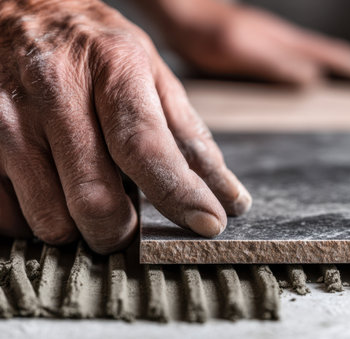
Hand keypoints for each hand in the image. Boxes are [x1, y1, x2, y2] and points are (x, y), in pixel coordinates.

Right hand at [0, 0, 250, 253]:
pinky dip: (41, 218)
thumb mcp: (150, 73)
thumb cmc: (93, 48)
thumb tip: (228, 194)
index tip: (208, 223)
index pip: (145, 147)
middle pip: (96, 199)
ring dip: (80, 227)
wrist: (17, 11)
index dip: (179, 194)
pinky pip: (11, 216)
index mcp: (111, 68)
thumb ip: (189, 136)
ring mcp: (6, 119)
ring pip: (52, 220)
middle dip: (121, 230)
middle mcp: (55, 91)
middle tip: (129, 223)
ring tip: (87, 196)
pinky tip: (52, 190)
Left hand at [145, 0, 349, 85]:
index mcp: (284, 43)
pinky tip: (309, 76)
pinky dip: (312, 67)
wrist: (183, 14)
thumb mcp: (237, 50)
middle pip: (329, 54)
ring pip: (314, 55)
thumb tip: (311, 80)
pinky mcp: (260, 45)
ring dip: (336, 69)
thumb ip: (273, 63)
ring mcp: (273, 41)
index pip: (332, 56)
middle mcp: (284, 40)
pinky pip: (295, 58)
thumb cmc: (205, 33)